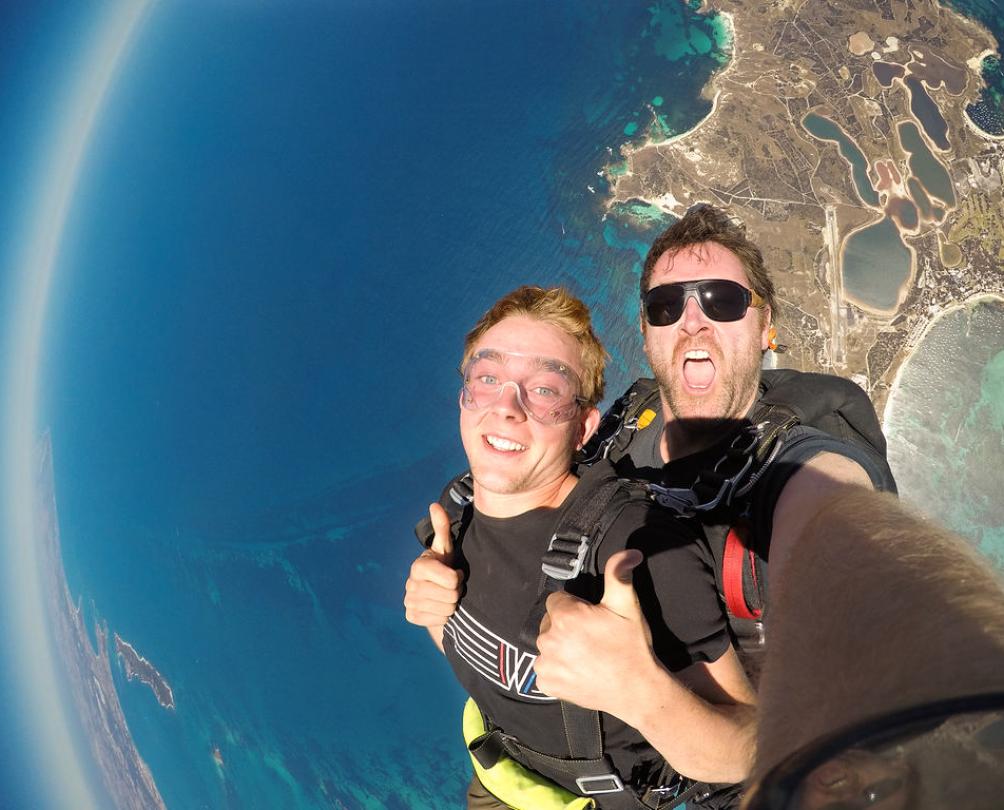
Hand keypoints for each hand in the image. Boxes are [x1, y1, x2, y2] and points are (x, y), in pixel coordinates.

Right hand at [404, 503, 463, 627]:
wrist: (435, 593)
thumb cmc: (444, 566)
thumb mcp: (446, 548)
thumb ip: (442, 527)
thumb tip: (434, 505)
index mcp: (419, 565)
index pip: (451, 580)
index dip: (458, 578)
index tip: (455, 572)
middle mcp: (410, 584)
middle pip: (451, 596)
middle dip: (456, 592)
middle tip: (452, 587)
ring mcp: (409, 601)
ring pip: (446, 610)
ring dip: (451, 605)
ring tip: (446, 596)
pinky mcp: (411, 616)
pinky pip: (438, 621)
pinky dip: (442, 616)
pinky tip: (438, 607)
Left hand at [534, 549, 658, 716]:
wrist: (637, 690)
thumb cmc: (632, 647)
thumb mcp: (627, 606)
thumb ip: (619, 574)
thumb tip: (629, 551)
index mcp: (565, 616)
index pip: (556, 600)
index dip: (574, 608)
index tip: (590, 619)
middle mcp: (548, 639)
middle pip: (550, 623)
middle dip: (565, 626)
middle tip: (590, 638)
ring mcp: (546, 663)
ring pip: (547, 645)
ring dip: (560, 647)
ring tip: (586, 656)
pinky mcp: (546, 684)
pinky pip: (544, 669)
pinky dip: (557, 669)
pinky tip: (578, 670)